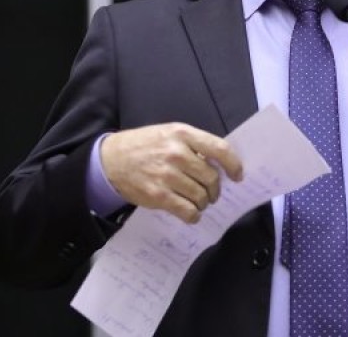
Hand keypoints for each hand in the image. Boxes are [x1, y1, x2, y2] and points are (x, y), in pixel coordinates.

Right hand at [100, 123, 243, 223]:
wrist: (111, 159)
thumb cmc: (144, 145)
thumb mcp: (168, 133)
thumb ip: (193, 144)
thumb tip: (218, 163)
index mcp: (182, 134)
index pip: (220, 149)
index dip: (233, 164)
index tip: (237, 175)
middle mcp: (177, 153)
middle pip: (211, 177)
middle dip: (215, 189)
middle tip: (211, 193)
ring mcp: (167, 175)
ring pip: (201, 196)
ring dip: (204, 202)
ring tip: (198, 201)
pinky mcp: (158, 195)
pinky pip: (187, 211)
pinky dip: (193, 215)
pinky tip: (191, 213)